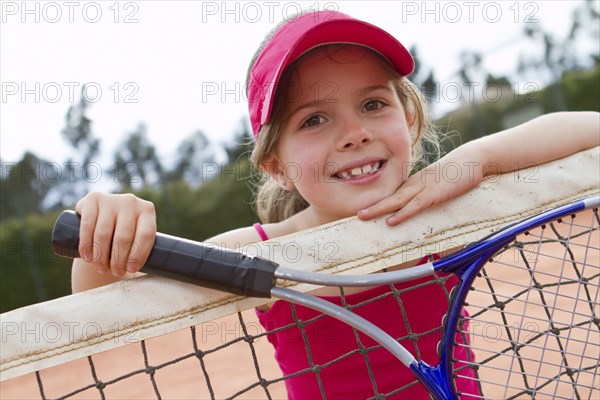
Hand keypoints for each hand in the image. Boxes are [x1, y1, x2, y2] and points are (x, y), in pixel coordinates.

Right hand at [75, 192, 155, 275]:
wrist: (102, 217)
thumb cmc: (126, 235)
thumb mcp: (138, 237)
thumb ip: (146, 250)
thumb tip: (160, 275)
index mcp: (147, 210)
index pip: (146, 235)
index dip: (139, 255)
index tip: (131, 270)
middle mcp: (131, 202)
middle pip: (124, 237)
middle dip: (118, 260)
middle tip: (115, 272)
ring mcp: (111, 199)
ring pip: (104, 234)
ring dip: (101, 256)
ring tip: (102, 268)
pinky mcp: (93, 199)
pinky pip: (88, 226)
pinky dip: (87, 245)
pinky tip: (89, 257)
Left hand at [357, 152, 482, 225]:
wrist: (470, 159)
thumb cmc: (454, 174)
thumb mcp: (436, 184)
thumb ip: (425, 195)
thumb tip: (416, 207)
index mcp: (413, 183)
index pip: (392, 195)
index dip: (377, 203)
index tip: (362, 212)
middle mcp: (414, 185)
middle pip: (388, 197)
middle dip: (371, 206)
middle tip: (355, 214)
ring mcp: (423, 188)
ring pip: (396, 201)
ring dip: (379, 209)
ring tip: (363, 216)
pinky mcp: (434, 194)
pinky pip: (415, 206)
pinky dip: (403, 214)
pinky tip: (392, 221)